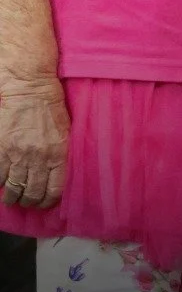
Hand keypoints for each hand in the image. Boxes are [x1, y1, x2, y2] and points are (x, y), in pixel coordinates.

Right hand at [0, 74, 69, 208]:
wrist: (30, 89)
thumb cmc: (51, 107)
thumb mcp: (65, 131)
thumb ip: (60, 154)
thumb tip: (56, 176)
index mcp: (58, 154)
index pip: (54, 191)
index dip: (48, 202)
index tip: (44, 203)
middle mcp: (39, 158)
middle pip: (32, 194)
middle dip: (29, 202)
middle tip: (27, 201)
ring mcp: (18, 155)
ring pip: (13, 190)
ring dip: (12, 197)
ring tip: (12, 196)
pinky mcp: (1, 150)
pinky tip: (2, 181)